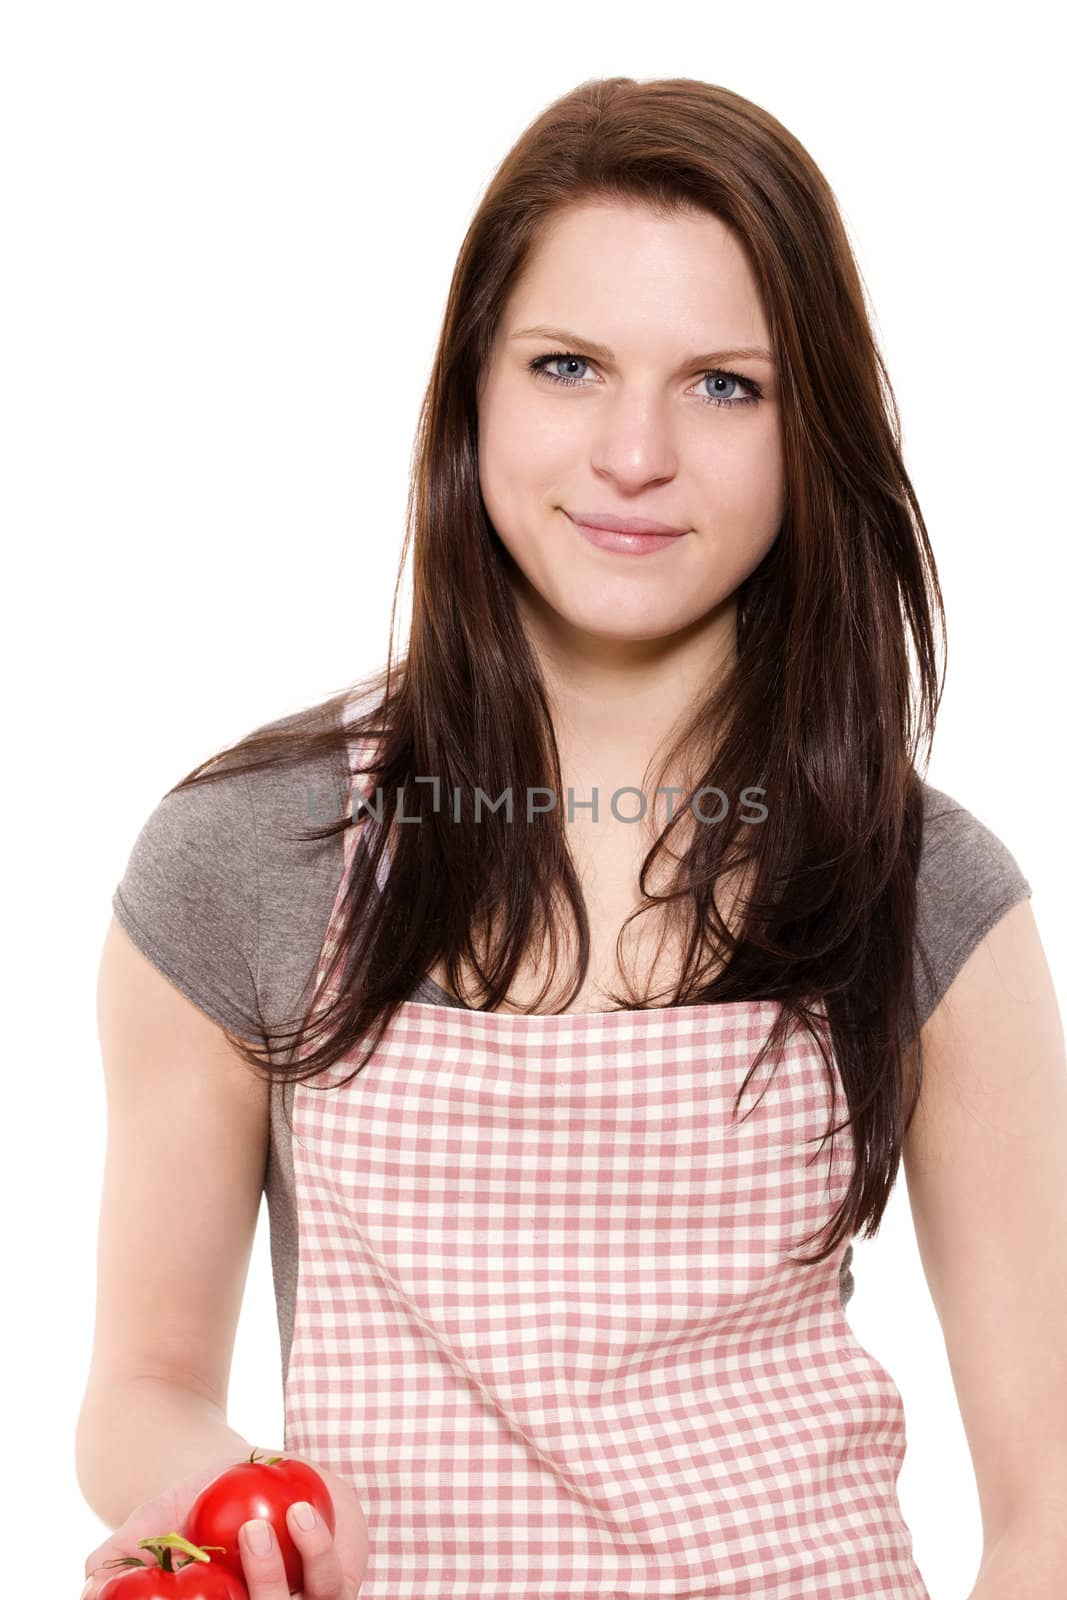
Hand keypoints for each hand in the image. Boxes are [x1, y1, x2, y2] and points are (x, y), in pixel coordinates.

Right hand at [80, 1452, 368, 1597]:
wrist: (232, 1472)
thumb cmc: (185, 1511)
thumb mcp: (146, 1530)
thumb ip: (119, 1560)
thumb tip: (88, 1588)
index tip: (171, 1592)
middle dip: (261, 1590)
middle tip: (240, 1542)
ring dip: (284, 1574)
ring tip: (261, 1526)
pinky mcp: (339, 1579)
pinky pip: (335, 1579)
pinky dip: (319, 1550)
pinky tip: (298, 1513)